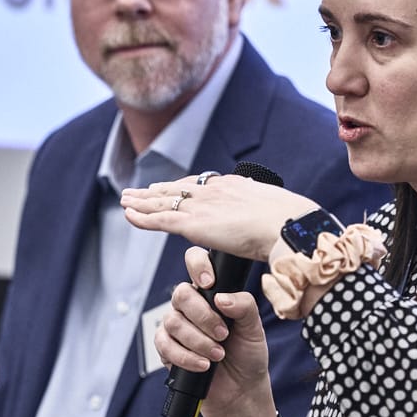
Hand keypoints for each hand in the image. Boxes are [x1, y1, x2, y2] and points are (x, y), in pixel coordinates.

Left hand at [121, 174, 318, 261]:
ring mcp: (202, 206)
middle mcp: (214, 191)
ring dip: (141, 201)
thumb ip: (265, 221)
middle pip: (177, 188)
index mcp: (234, 186)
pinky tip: (129, 214)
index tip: (171, 188)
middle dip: (157, 191)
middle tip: (140, 191)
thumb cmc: (291, 226)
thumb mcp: (276, 216)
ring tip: (126, 199)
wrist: (288, 225)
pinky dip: (142, 217)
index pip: (201, 184)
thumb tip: (271, 232)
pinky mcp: (194, 224)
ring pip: (163, 202)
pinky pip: (159, 219)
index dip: (183, 187)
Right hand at [156, 247, 277, 416]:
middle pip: (181, 294)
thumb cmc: (248, 356)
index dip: (197, 265)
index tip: (209, 283)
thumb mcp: (254, 328)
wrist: (241, 392)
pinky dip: (185, 356)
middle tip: (223, 334)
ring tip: (218, 355)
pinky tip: (203, 365)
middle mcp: (190, 306)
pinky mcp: (167, 349)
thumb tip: (221, 298)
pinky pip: (164, 345)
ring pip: (172, 321)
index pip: (195, 262)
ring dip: (197, 340)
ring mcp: (176, 327)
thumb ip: (244, 306)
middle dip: (203, 316)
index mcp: (211, 293)